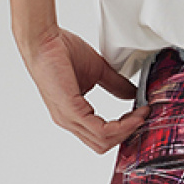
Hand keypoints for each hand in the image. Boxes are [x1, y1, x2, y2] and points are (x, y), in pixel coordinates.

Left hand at [17, 26, 149, 152]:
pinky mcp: (70, 111)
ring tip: (140, 115)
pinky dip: (120, 126)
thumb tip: (132, 93)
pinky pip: (100, 130)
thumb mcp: (95, 71)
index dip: (122, 129)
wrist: (42, 39)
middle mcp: (69, 120)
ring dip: (126, 131)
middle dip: (127, 133)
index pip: (100, 136)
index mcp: (73, 114)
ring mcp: (69, 118)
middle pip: (103, 144)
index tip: (139, 115)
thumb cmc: (58, 51)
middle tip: (142, 117)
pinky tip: (132, 115)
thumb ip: (114, 84)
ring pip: (103, 141)